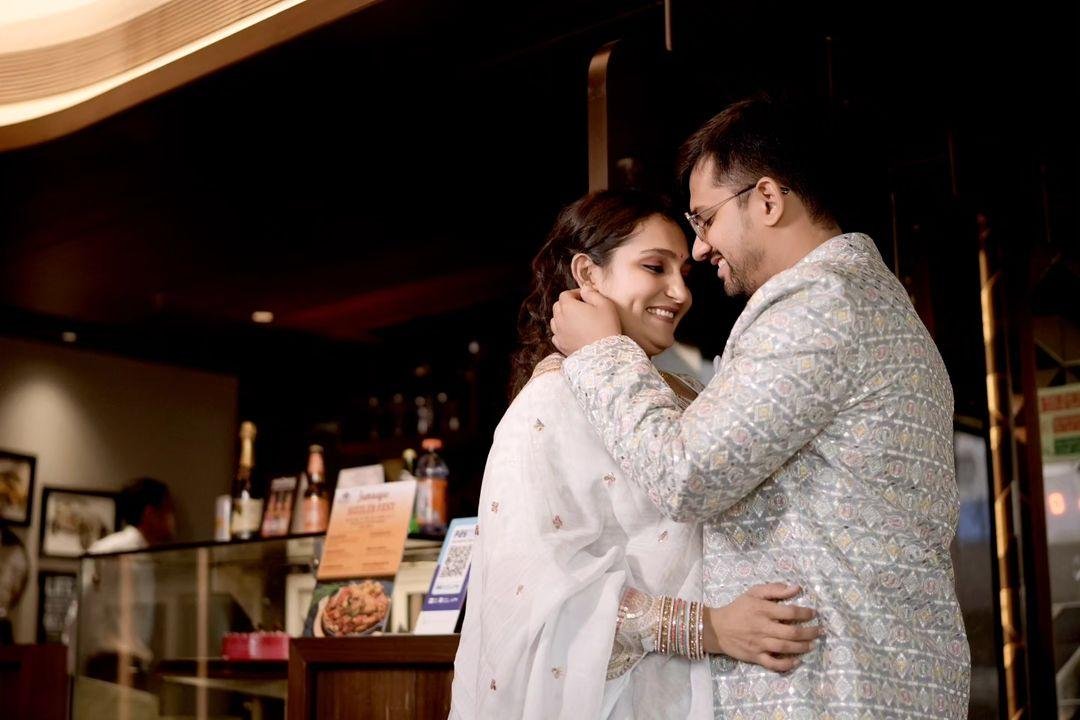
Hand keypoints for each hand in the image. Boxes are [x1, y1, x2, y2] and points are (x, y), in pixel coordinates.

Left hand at [550, 286, 620, 355]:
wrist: (603, 354)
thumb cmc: (606, 327)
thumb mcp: (604, 305)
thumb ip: (592, 293)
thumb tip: (584, 289)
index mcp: (568, 307)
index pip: (565, 294)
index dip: (575, 293)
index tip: (585, 297)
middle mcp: (559, 319)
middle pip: (558, 306)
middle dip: (568, 304)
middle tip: (582, 307)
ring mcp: (558, 333)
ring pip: (555, 320)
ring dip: (563, 318)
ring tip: (576, 321)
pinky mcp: (561, 346)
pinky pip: (556, 335)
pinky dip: (562, 332)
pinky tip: (572, 333)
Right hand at [703, 583, 820, 671]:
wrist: (717, 628)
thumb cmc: (738, 608)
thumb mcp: (753, 593)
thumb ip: (774, 589)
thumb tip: (796, 588)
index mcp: (762, 610)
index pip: (790, 612)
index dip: (805, 613)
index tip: (813, 613)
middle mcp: (762, 627)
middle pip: (791, 632)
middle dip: (809, 632)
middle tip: (819, 631)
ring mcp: (759, 644)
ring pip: (786, 648)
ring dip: (802, 647)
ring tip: (812, 645)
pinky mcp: (755, 657)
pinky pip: (773, 664)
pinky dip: (787, 664)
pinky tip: (796, 661)